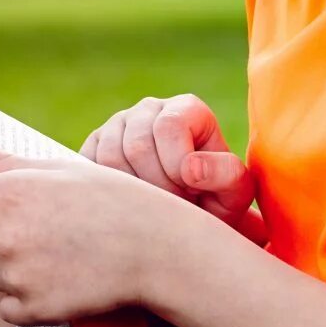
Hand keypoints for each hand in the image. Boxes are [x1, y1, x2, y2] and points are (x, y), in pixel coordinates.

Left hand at [0, 137, 191, 324]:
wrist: (156, 248)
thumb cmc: (109, 199)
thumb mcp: (58, 169)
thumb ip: (4, 163)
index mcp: (4, 194)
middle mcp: (3, 236)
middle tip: (22, 230)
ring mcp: (17, 277)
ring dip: (4, 266)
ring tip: (51, 249)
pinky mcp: (34, 310)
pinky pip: (6, 306)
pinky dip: (23, 298)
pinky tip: (57, 276)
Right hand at [81, 94, 266, 244]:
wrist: (187, 217)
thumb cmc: (215, 203)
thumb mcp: (235, 193)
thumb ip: (226, 175)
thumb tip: (190, 168)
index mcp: (186, 109)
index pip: (169, 127)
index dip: (178, 166)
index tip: (192, 192)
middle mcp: (149, 109)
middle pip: (137, 145)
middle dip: (158, 186)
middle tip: (174, 207)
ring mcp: (117, 125)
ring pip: (109, 157)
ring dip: (134, 192)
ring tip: (156, 206)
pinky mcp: (93, 145)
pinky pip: (90, 166)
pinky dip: (109, 190)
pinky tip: (132, 201)